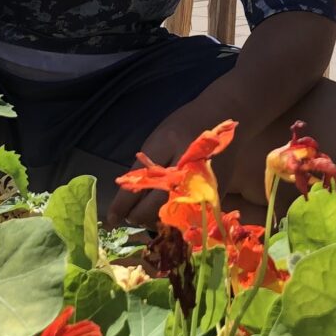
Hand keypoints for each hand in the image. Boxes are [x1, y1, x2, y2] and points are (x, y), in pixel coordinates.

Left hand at [105, 91, 243, 227]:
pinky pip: (189, 213)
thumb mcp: (158, 141)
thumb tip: (126, 200)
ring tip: (147, 210)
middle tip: (130, 216)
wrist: (224, 117)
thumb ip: (143, 169)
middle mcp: (185, 176)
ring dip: (155, 217)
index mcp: (166, 157)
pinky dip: (176, 213)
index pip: (138, 191)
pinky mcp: (215, 196)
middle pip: (153, 210)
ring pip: (171, 217)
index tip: (112, 218)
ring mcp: (202, 188)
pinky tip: (169, 206)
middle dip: (137, 216)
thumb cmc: (185, 124)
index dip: (121, 207)